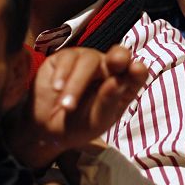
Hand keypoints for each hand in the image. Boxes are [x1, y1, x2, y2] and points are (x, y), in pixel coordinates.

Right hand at [13, 45, 147, 167]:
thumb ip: (107, 101)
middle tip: (117, 62)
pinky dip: (62, 75)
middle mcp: (108, 68)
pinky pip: (67, 59)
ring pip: (89, 60)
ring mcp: (87, 60)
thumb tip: (115, 82)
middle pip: (118, 56)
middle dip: (118, 57)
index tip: (137, 69)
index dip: (138, 70)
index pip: (136, 74)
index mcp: (123, 84)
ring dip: (77, 84)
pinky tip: (57, 89)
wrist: (46, 128)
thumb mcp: (96, 120)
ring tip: (66, 106)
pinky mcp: (65, 58)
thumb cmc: (79, 125)